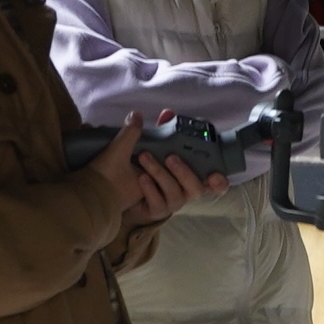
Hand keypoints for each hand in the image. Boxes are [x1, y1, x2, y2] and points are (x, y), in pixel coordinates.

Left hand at [89, 120, 209, 225]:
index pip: (212, 183)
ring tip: (144, 159)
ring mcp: (169, 203)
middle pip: (197, 189)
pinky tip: (141, 179)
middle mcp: (181, 191)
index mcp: (185, 176)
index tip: (216, 175)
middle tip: (171, 157)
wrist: (105, 186)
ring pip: (176, 194)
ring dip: (162, 175)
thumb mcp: (145, 144)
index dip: (219, 181)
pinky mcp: (154, 211)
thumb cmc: (131, 165)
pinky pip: (159, 203)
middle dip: (186, 172)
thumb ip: (159, 129)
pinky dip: (150, 189)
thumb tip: (166, 112)